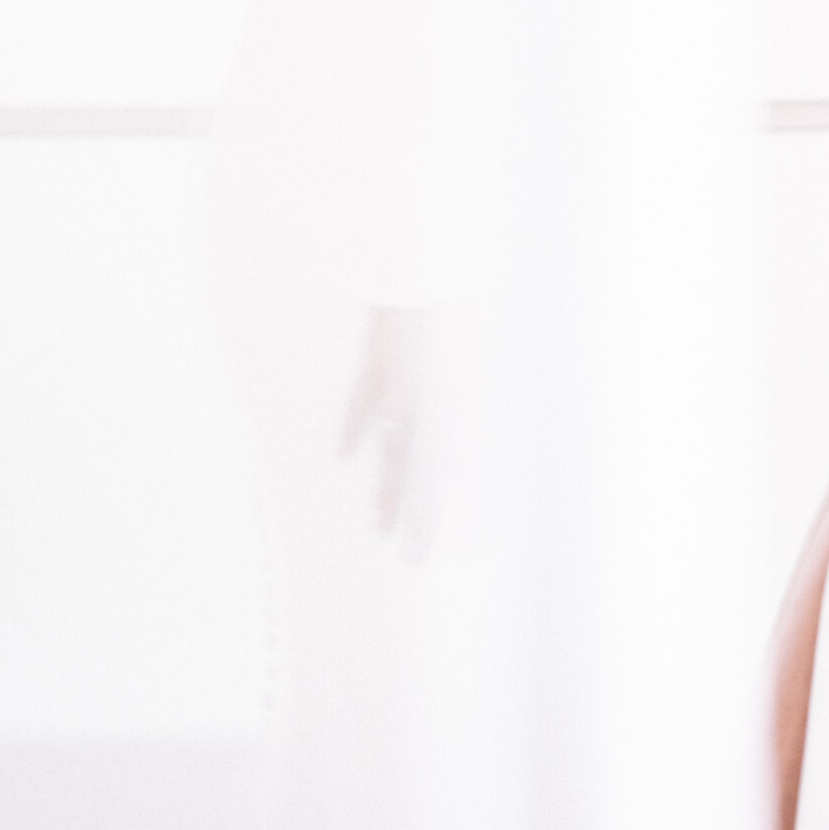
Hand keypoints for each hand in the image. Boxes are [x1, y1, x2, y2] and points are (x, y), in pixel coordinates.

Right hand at [338, 300, 485, 555]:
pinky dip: (353, 432)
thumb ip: (475, 392)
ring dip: (388, 494)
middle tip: (417, 563)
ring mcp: (403, 393)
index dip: (469, 513)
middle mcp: (438, 407)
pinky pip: (363, 410)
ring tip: (382, 529)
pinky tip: (345, 457)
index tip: (468, 552)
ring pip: (394, 456)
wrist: (434, 266)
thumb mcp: (484, 353)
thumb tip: (473, 425)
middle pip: (430, 479)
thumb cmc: (466, 303)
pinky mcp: (377, 371)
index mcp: (471, 402)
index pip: (471, 472)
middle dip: (424, 522)